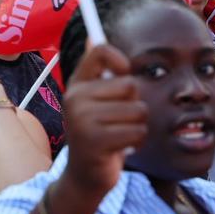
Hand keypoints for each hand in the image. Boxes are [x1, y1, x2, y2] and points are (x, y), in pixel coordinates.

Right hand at [57, 44, 147, 213]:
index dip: (121, 61)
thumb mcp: (92, 101)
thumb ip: (97, 71)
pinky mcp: (96, 141)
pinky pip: (138, 131)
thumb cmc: (97, 134)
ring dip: (137, 126)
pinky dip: (137, 141)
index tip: (124, 75)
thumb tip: (93, 36)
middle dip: (134, 105)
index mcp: (76, 85)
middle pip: (131, 85)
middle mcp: (75, 99)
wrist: (84, 177)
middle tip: (117, 122)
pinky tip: (121, 148)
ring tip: (120, 135)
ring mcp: (83, 120)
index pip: (101, 52)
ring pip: (139, 110)